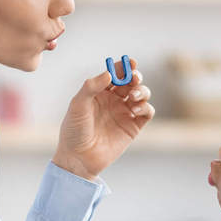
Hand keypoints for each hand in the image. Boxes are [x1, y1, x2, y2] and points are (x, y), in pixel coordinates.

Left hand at [52, 57, 154, 180]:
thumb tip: (109, 74)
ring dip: (142, 91)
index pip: (116, 74)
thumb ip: (91, 87)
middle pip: (131, 82)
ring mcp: (124, 113)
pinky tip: (135, 108)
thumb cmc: (74, 130)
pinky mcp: (133, 127)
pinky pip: (146, 112)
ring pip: (142, 94)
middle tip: (134, 78)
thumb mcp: (78, 105)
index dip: (124, 67)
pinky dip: (146, 106)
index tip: (129, 62)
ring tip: (132, 97)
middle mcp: (114, 100)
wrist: (78, 158)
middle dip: (135, 77)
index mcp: (99, 92)